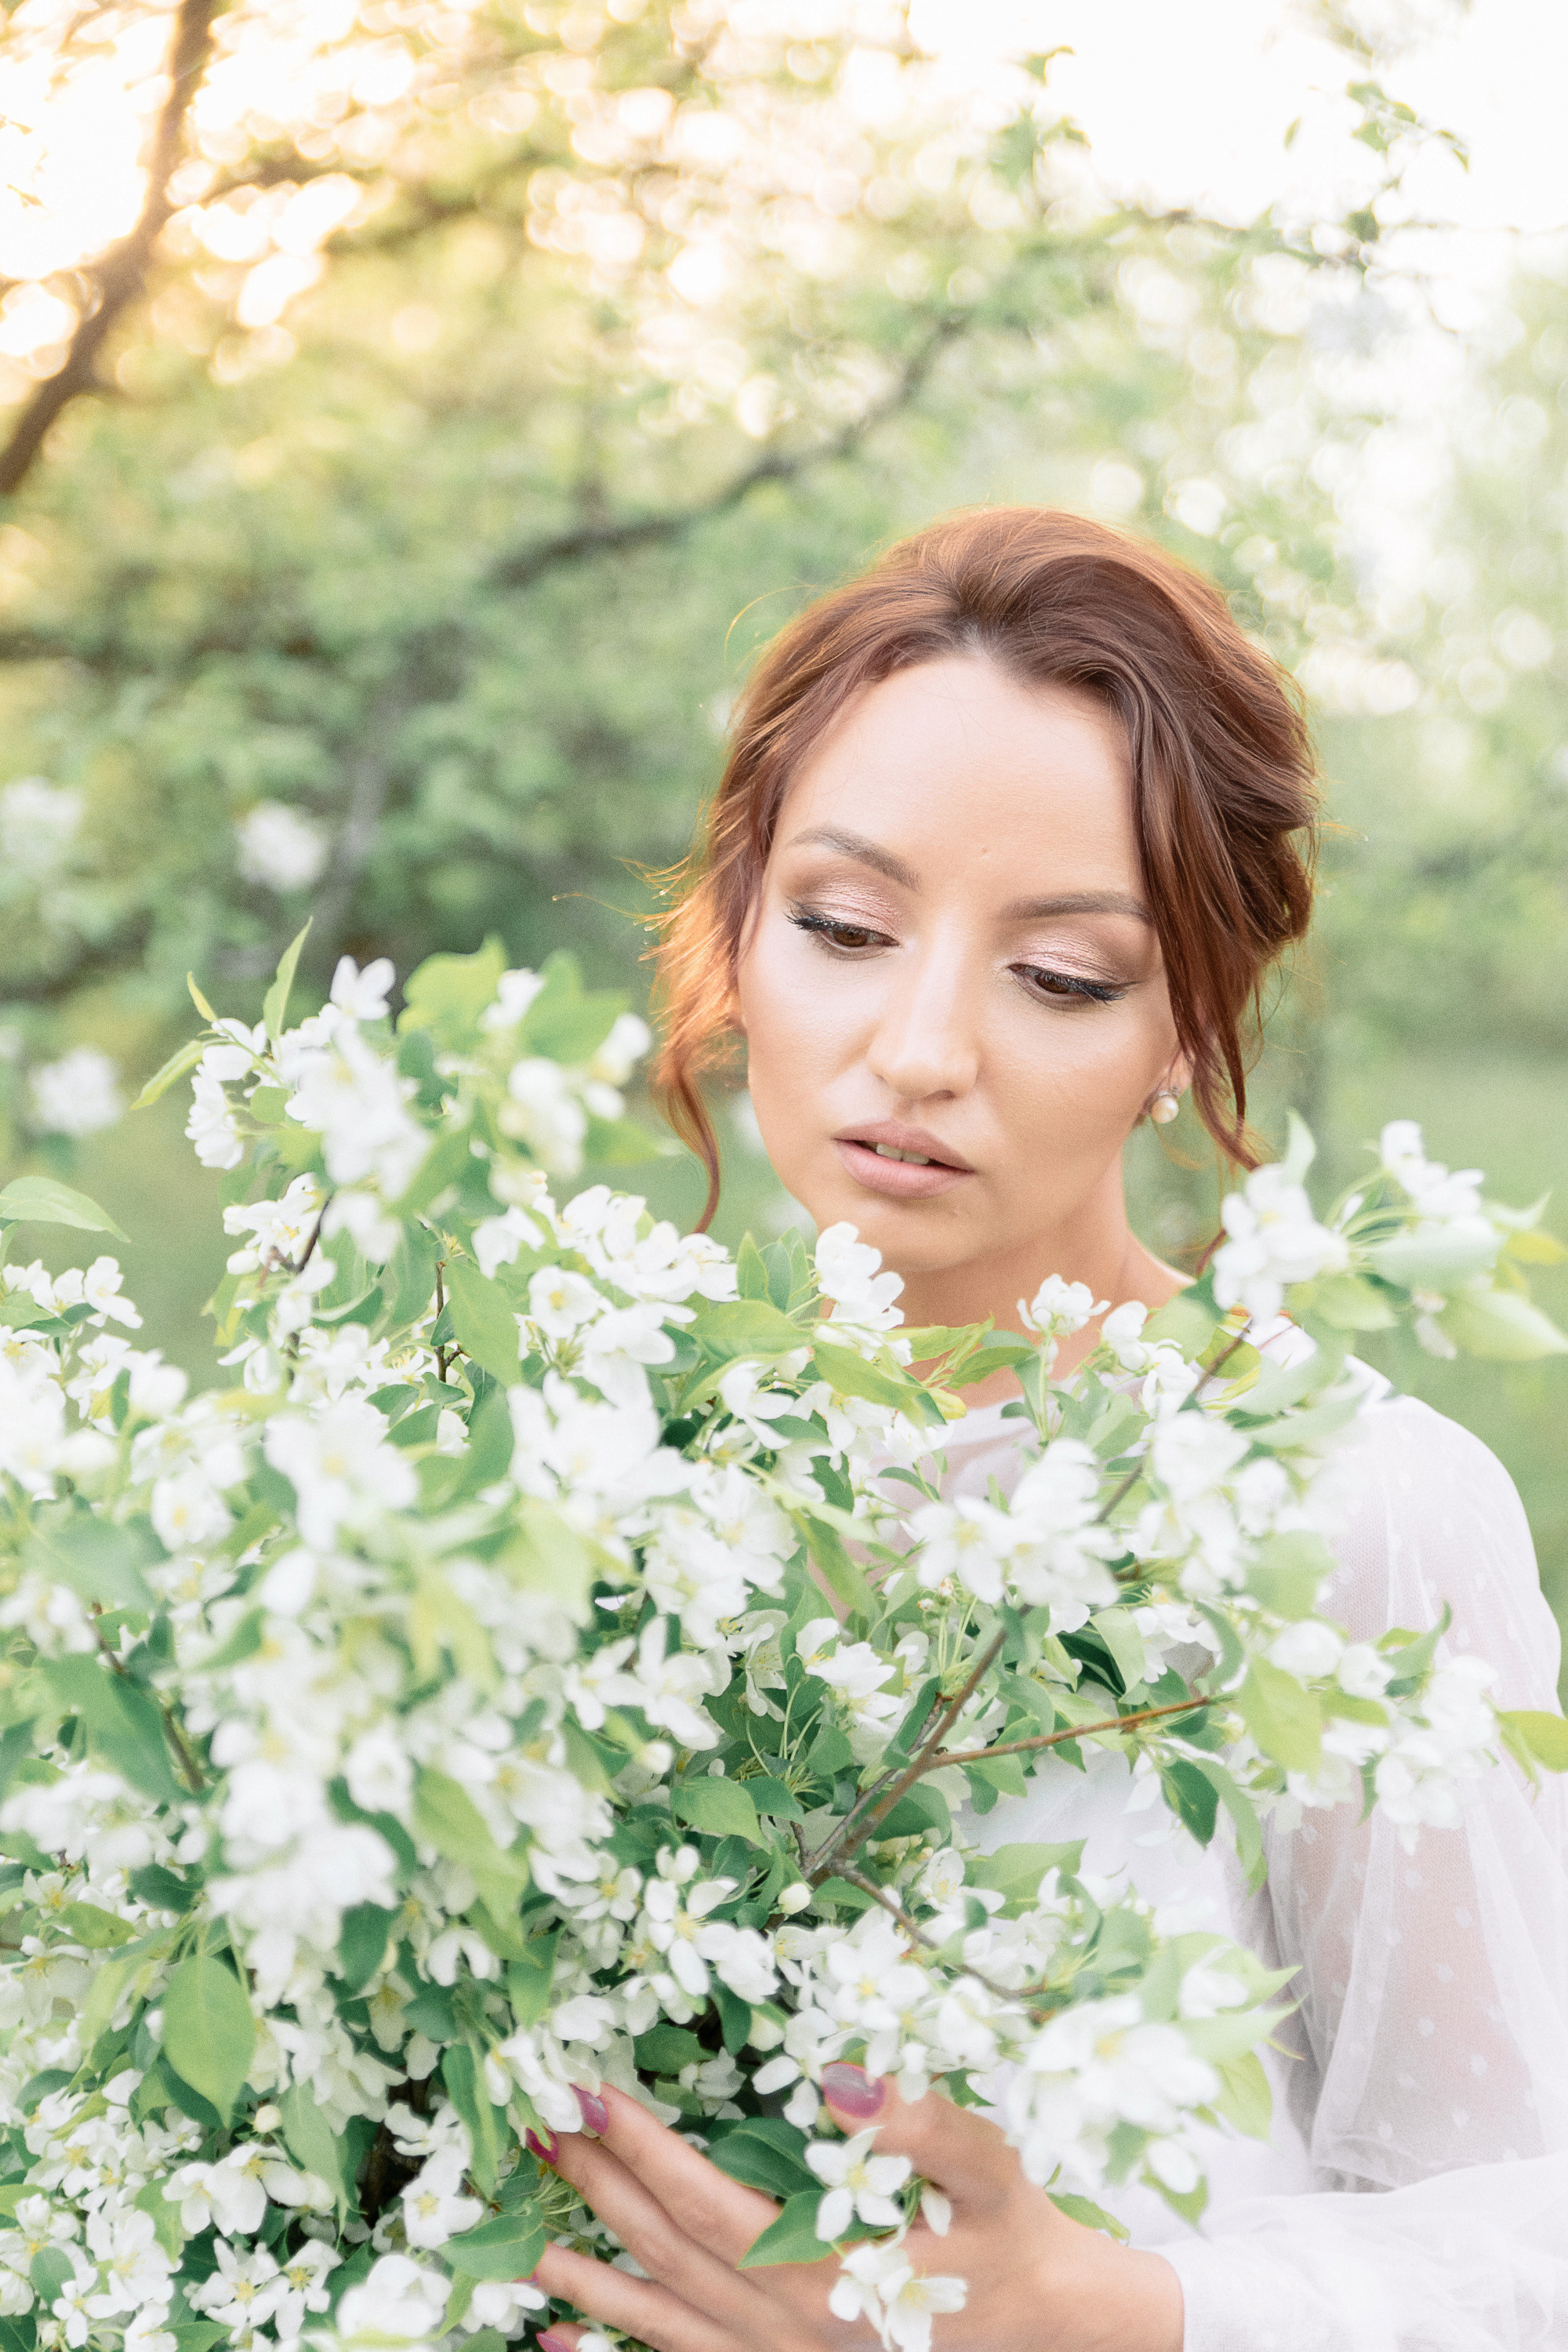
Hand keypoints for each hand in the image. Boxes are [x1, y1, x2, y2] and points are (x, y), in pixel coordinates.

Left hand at [526, 2064, 1183, 2351]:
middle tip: (537, 2125)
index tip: (588, 2093)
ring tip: (524, 2243)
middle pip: (672, 2254)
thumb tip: (839, 2083)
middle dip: (600, 2188)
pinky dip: (618, 2350)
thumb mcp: (990, 2170)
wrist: (1054, 2327)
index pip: (709, 2205)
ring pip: (666, 2319)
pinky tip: (559, 2340)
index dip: (643, 2151)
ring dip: (591, 2277)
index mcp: (831, 2275)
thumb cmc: (1016, 2234)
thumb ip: (921, 2126)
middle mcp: (792, 2331)